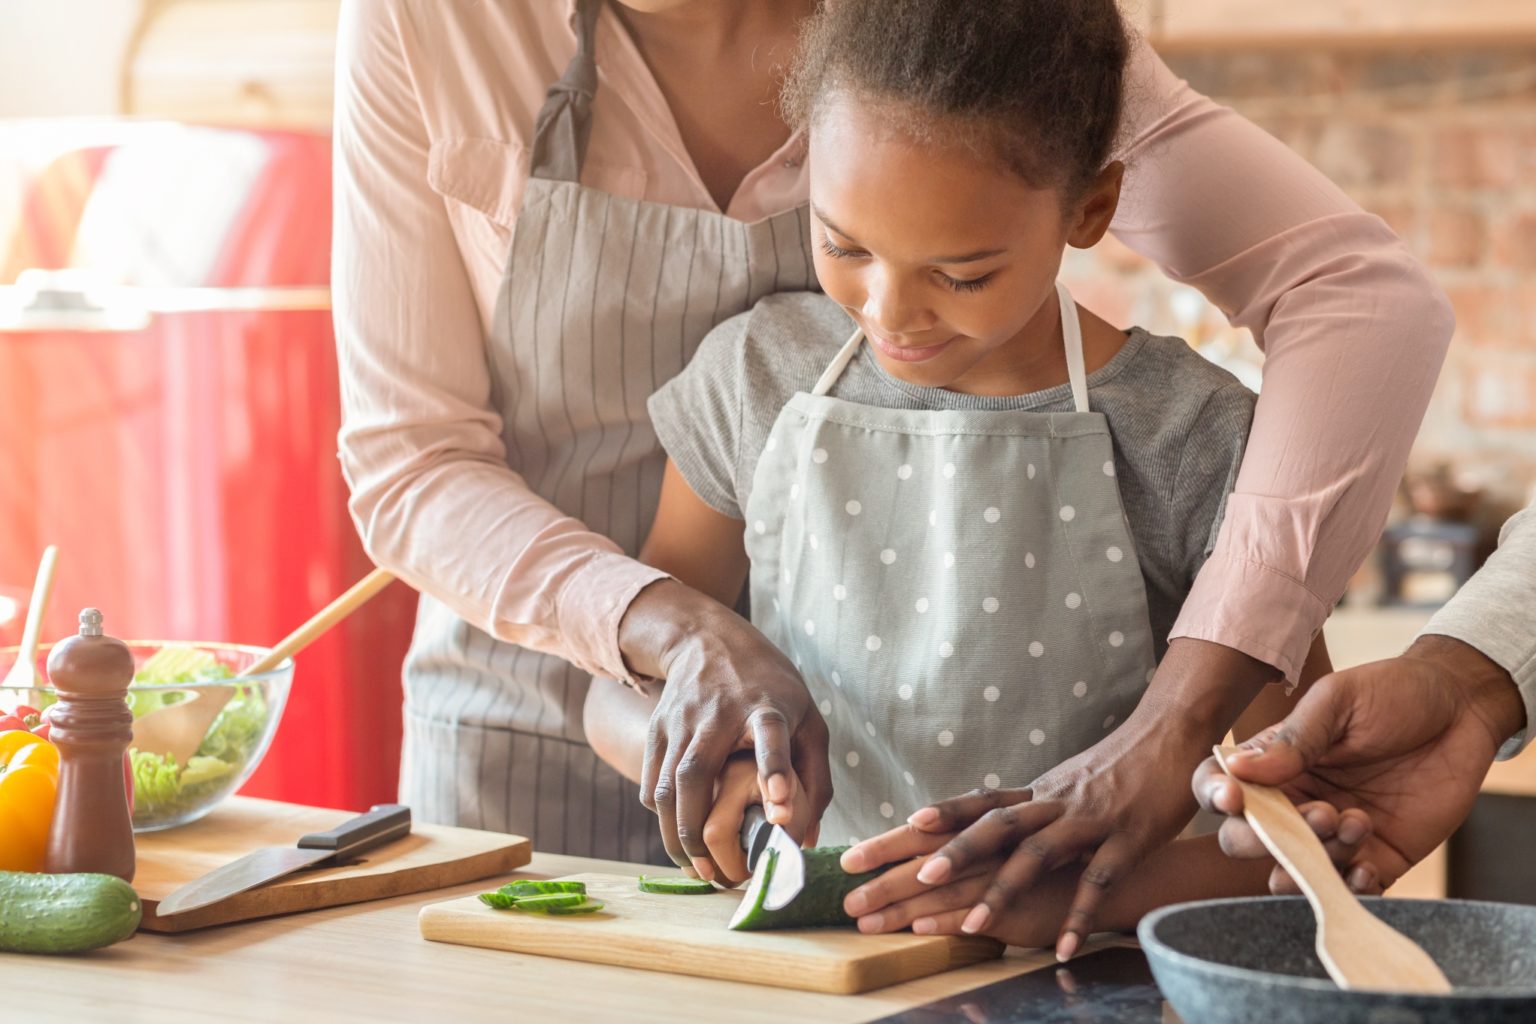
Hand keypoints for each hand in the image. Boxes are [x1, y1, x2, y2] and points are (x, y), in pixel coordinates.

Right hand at [619, 579, 831, 878]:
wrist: (706, 639)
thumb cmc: (771, 688)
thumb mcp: (807, 719)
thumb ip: (815, 776)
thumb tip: (805, 836)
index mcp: (765, 706)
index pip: (769, 735)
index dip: (775, 770)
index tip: (780, 811)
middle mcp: (718, 713)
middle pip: (698, 772)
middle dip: (699, 828)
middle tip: (712, 871)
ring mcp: (681, 720)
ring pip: (666, 785)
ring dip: (675, 833)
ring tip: (692, 866)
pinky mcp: (657, 729)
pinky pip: (650, 781)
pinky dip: (659, 815)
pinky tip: (674, 835)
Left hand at [842, 638, 1275, 959]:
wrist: (1172, 734)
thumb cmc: (1120, 765)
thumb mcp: (1068, 783)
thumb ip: (1035, 807)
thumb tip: (995, 822)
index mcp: (1039, 791)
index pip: (982, 801)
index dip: (945, 811)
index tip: (905, 824)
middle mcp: (1055, 801)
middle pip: (995, 826)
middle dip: (953, 853)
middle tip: (915, 880)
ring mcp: (1089, 819)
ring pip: (1037, 854)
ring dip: (1003, 890)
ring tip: (972, 925)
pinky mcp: (1127, 839)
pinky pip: (1099, 881)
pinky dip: (1081, 916)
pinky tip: (1065, 947)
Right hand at [1194, 636, 1524, 892]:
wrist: (1462, 709)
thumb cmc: (1393, 693)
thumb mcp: (1338, 703)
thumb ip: (1293, 740)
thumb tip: (1235, 768)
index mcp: (1274, 760)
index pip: (1222, 784)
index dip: (1216, 796)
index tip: (1234, 800)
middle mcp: (1296, 800)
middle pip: (1249, 837)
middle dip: (1269, 839)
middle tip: (1318, 815)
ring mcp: (1334, 832)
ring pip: (1297, 868)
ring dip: (1317, 860)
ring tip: (1356, 824)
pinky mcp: (1377, 855)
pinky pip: (1351, 887)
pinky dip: (1352, 887)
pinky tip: (1367, 868)